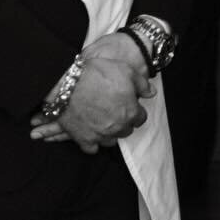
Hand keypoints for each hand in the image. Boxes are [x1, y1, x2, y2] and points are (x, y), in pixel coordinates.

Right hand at [30, 34, 151, 149]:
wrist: (68, 85)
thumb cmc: (98, 75)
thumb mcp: (126, 70)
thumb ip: (142, 84)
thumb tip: (151, 93)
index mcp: (130, 112)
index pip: (140, 118)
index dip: (136, 111)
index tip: (130, 106)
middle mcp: (118, 127)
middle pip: (127, 130)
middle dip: (124, 122)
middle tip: (116, 111)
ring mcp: (100, 135)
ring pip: (111, 141)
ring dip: (111, 133)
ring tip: (105, 122)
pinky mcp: (84, 139)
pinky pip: (93, 149)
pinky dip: (94, 143)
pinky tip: (92, 133)